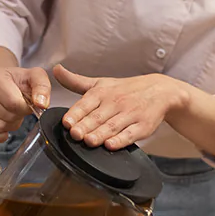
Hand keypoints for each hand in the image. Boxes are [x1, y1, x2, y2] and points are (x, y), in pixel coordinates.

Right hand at [0, 65, 50, 142]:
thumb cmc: (16, 81)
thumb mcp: (33, 76)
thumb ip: (42, 87)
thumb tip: (41, 103)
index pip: (13, 103)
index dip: (25, 108)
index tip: (26, 104)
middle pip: (6, 116)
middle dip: (17, 117)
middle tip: (17, 109)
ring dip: (9, 126)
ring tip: (8, 114)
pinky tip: (2, 127)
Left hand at [54, 65, 186, 149]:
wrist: (159, 91)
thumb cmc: (124, 89)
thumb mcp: (100, 83)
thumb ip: (75, 81)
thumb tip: (55, 70)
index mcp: (102, 92)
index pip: (86, 103)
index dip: (76, 113)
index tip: (66, 122)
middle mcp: (115, 102)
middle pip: (98, 117)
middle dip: (86, 126)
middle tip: (74, 134)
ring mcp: (130, 114)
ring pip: (113, 126)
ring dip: (100, 134)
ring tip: (89, 141)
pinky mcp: (143, 126)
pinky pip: (131, 134)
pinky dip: (121, 140)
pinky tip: (111, 145)